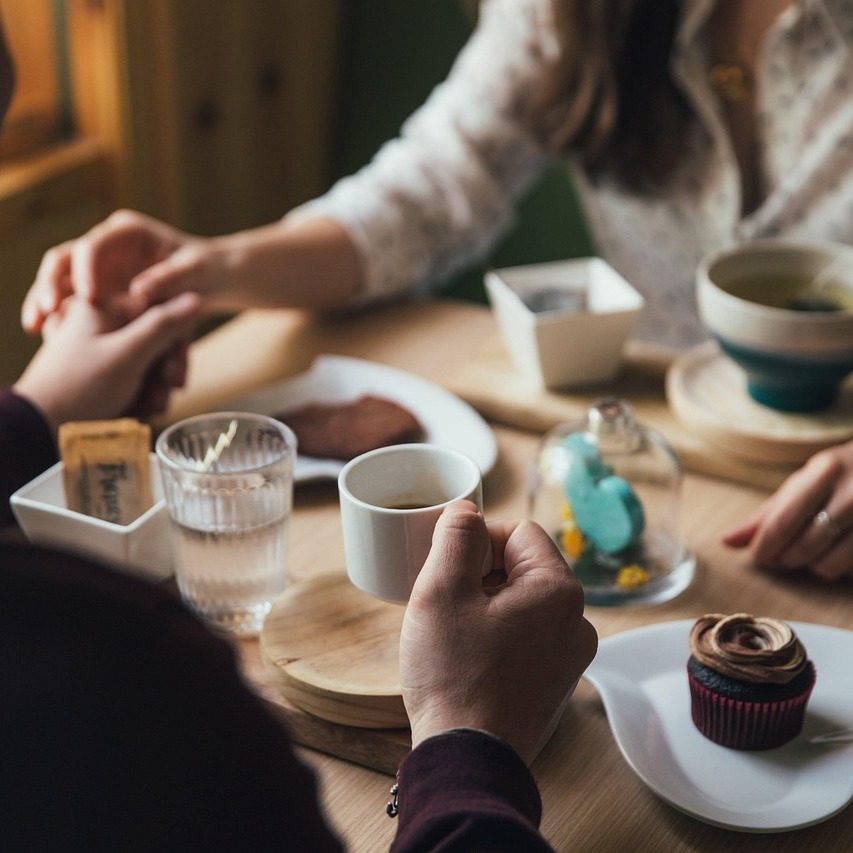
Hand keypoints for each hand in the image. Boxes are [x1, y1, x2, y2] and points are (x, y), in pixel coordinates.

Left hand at [14, 292, 201, 434]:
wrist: (40, 427)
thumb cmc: (80, 387)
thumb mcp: (128, 353)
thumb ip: (163, 325)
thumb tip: (194, 297)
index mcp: (103, 308)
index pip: (158, 311)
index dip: (174, 342)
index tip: (175, 370)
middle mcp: (102, 325)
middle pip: (155, 340)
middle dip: (164, 372)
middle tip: (167, 393)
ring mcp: (100, 350)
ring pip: (147, 363)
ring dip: (156, 388)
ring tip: (150, 408)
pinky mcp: (100, 373)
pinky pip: (133, 379)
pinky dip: (141, 395)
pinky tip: (140, 411)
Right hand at [22, 210, 220, 333]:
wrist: (210, 278)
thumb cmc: (206, 269)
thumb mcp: (196, 271)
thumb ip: (170, 278)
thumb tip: (140, 291)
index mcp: (128, 232)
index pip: (94, 244)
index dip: (86, 269)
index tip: (88, 297)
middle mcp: (107, 244)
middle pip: (65, 258)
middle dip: (51, 282)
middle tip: (47, 310)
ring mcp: (98, 265)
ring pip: (60, 279)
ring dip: (44, 300)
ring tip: (35, 326)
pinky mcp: (98, 286)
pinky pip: (69, 299)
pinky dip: (57, 314)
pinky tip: (48, 335)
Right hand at [400, 501, 596, 765]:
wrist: (467, 760)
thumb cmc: (454, 676)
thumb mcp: (441, 590)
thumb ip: (456, 535)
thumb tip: (466, 510)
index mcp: (559, 590)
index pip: (517, 532)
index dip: (476, 541)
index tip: (447, 570)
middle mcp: (577, 620)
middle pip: (521, 566)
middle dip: (479, 574)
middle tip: (444, 604)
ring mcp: (570, 655)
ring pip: (521, 602)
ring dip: (485, 605)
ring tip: (453, 634)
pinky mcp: (555, 681)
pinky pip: (526, 635)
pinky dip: (496, 635)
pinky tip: (468, 658)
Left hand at [723, 441, 852, 579]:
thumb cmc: (840, 475)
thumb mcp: (804, 483)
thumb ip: (766, 514)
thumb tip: (726, 542)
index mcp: (825, 472)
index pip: (783, 521)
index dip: (765, 546)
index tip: (758, 557)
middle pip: (805, 546)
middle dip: (786, 559)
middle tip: (783, 556)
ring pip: (830, 564)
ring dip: (812, 567)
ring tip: (810, 553)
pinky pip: (852, 570)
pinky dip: (838, 569)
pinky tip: (836, 553)